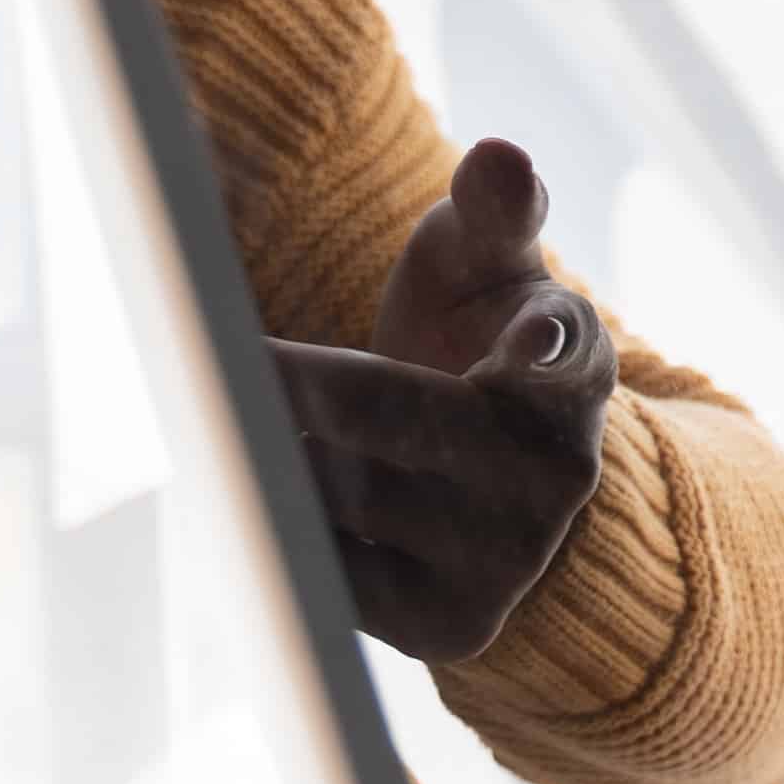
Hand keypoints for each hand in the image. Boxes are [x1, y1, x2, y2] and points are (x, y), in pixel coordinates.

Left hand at [264, 135, 615, 662]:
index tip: (534, 325)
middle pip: (389, 411)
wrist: (494, 488)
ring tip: (232, 421)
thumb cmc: (479, 344)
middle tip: (211, 355)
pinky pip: (324, 575)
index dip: (546, 335)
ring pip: (341, 494)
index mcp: (573, 370)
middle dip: (289, 383)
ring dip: (267, 453)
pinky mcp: (450, 626)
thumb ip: (494, 213)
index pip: (564, 346)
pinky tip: (253, 493)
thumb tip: (501, 157)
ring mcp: (506, 558)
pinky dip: (274, 527)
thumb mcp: (491, 271)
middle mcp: (557, 474)